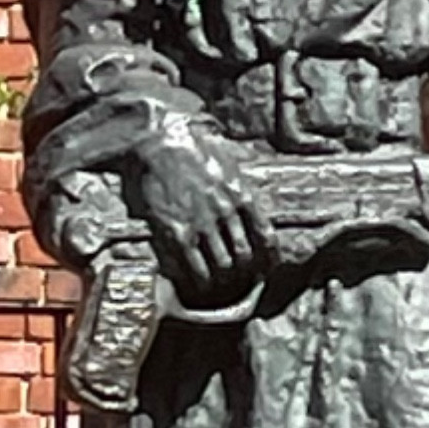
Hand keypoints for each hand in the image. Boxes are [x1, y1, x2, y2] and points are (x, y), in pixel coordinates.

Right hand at [129, 117, 268, 310]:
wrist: (159, 143)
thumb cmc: (192, 148)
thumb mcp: (227, 162)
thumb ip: (240, 187)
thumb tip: (249, 205)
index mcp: (242, 194)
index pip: (266, 235)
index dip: (269, 257)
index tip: (268, 267)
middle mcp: (227, 212)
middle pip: (245, 255)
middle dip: (244, 271)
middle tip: (240, 279)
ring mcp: (203, 224)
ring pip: (223, 264)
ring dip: (223, 278)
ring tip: (220, 284)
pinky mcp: (179, 232)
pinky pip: (196, 266)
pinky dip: (200, 280)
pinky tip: (199, 283)